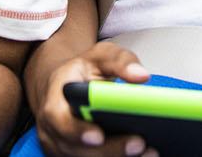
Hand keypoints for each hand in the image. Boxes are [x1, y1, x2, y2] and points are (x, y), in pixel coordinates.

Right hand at [34, 42, 155, 156]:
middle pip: (75, 148)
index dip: (77, 130)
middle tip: (139, 144)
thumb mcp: (101, 56)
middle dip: (108, 149)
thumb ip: (121, 61)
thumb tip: (140, 75)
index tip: (99, 135)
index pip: (59, 119)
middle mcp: (53, 128)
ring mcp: (61, 147)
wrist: (64, 86)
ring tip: (148, 152)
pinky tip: (141, 156)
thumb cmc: (82, 72)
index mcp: (55, 99)